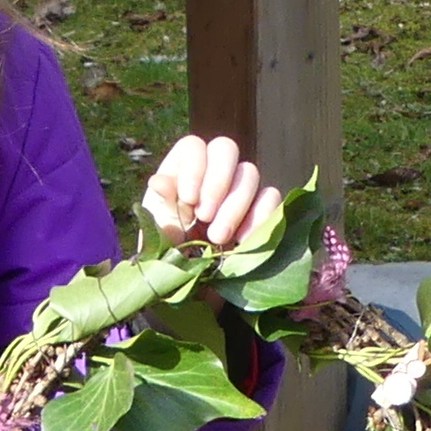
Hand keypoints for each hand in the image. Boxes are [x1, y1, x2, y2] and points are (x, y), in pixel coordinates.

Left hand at [142, 132, 280, 255]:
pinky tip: (243, 241)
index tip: (188, 200)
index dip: (194, 168)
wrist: (192, 284)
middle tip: (204, 217)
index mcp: (183, 170)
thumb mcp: (160, 231)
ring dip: (235, 206)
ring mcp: (240, 187)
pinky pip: (271, 198)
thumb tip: (159, 182)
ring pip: (249, 173)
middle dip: (217, 182)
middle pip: (225, 148)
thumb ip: (161, 206)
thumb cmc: (170, 251)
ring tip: (218, 239)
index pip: (194, 146)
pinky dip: (260, 217)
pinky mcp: (261, 208)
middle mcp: (213, 172)